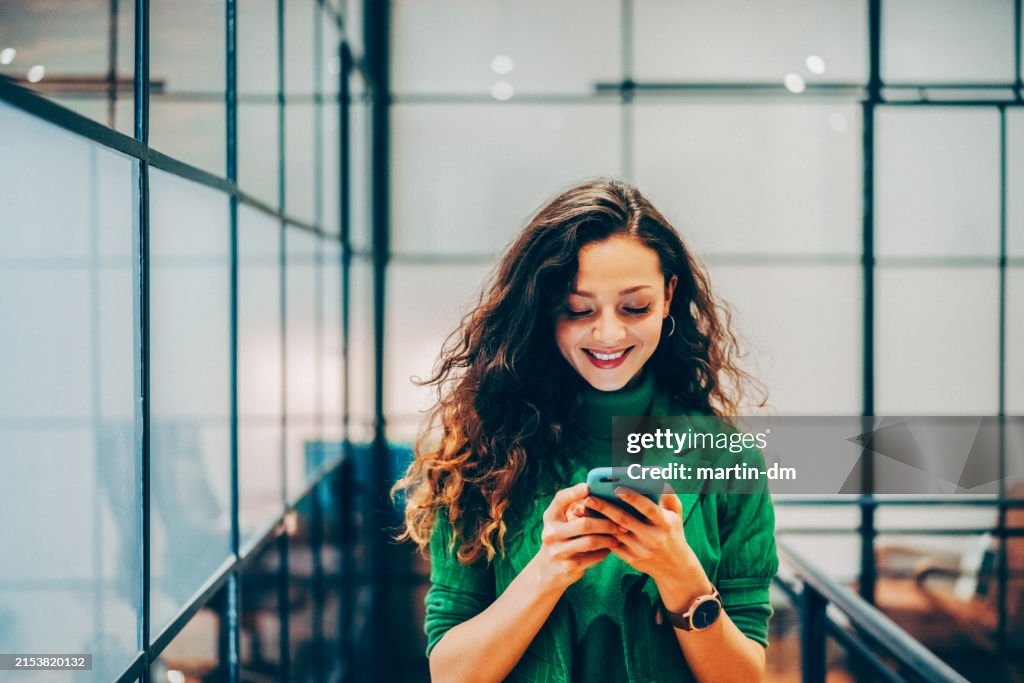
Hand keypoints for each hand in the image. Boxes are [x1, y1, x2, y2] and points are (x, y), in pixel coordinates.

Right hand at [532, 482, 628, 590]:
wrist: (548, 570)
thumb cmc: (562, 539)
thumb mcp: (561, 523)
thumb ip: (576, 510)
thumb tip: (603, 496)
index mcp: (550, 517)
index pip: (560, 499)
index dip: (574, 492)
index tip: (588, 487)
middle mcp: (551, 533)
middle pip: (584, 524)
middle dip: (606, 523)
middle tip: (621, 523)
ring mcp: (559, 551)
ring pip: (591, 541)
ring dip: (609, 538)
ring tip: (619, 535)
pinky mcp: (569, 566)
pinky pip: (594, 557)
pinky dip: (605, 551)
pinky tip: (611, 548)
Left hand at [583, 488, 706, 594]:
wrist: (674, 567)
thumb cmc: (673, 532)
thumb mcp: (676, 514)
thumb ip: (668, 495)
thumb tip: (657, 479)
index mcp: (664, 523)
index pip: (648, 509)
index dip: (634, 498)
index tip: (618, 489)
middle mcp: (652, 537)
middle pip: (624, 520)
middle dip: (605, 508)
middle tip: (589, 498)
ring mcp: (640, 550)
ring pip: (614, 533)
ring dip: (597, 521)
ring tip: (583, 509)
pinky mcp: (631, 559)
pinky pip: (612, 544)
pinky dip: (600, 533)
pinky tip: (589, 524)